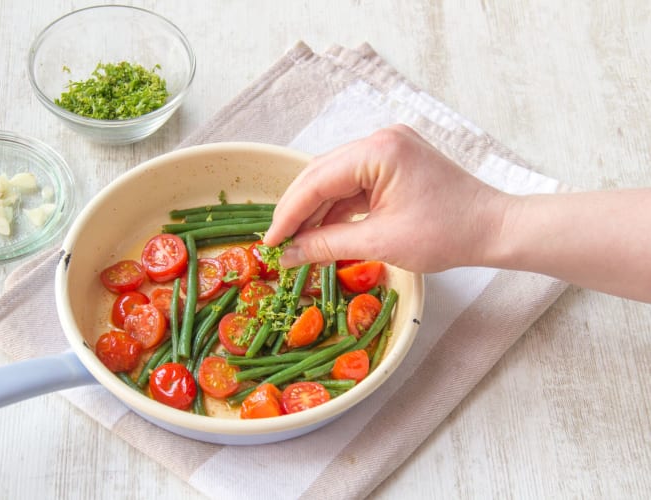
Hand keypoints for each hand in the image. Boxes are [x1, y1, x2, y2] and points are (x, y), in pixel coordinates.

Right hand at [264, 125, 506, 272]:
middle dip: (298, 210)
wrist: (494, 229)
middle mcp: (380, 140)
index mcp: (378, 150)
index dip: (289, 212)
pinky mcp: (394, 164)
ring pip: (335, 180)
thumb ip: (327, 245)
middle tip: (278, 242)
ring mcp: (388, 150)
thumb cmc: (447, 234)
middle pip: (322, 174)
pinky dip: (337, 209)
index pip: (317, 179)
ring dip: (316, 211)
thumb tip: (289, 254)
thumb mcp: (380, 242)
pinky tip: (322, 232)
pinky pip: (354, 185)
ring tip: (297, 243)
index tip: (270, 240)